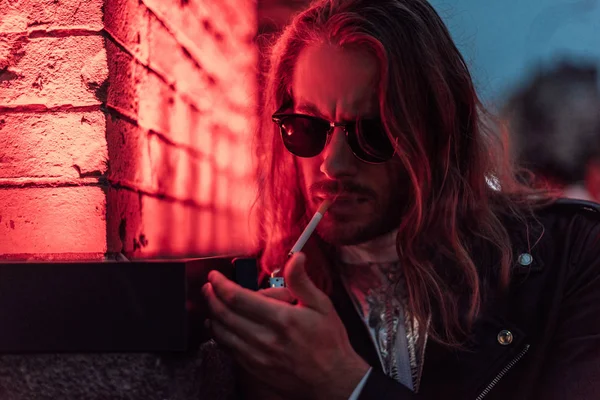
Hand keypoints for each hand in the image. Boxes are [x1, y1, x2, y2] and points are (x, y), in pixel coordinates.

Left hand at [203, 253, 368, 399]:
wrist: (333, 379)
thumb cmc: (329, 343)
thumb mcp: (322, 305)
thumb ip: (302, 281)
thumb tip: (296, 259)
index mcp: (282, 319)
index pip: (239, 298)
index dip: (221, 284)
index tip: (215, 277)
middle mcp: (266, 339)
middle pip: (225, 315)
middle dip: (211, 297)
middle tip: (208, 286)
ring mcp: (258, 356)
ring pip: (222, 334)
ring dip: (212, 315)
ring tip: (211, 303)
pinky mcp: (255, 370)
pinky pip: (228, 350)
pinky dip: (218, 336)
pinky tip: (220, 327)